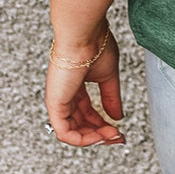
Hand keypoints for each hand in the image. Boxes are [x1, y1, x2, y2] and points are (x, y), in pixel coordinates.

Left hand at [45, 26, 125, 146]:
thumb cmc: (95, 45)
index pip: (87, 113)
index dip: (102, 124)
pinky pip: (65, 132)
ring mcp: (59, 101)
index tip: (119, 130)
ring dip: (94, 138)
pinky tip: (99, 136)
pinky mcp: (55, 105)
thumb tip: (117, 117)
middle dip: (100, 134)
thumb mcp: (108, 76)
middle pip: (80, 125)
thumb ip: (111, 98)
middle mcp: (65, 95)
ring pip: (73, 132)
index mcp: (75, 87)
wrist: (84, 34)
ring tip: (111, 136)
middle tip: (117, 137)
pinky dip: (83, 139)